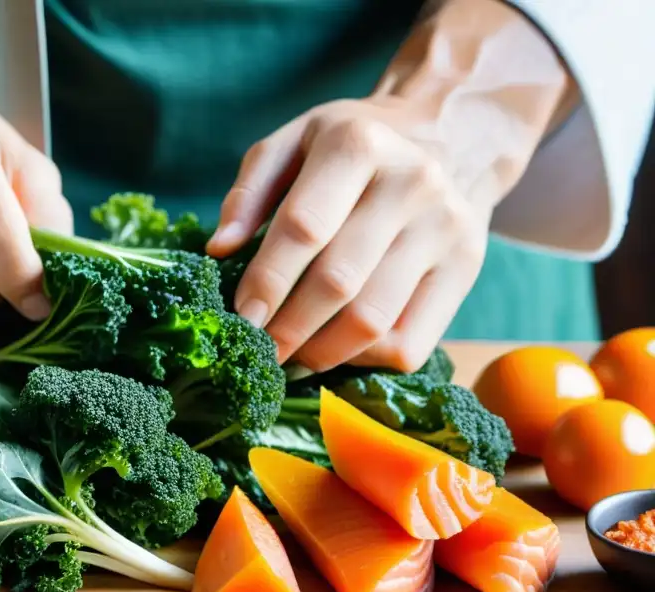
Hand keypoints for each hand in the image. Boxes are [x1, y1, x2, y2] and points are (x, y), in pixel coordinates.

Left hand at [209, 97, 489, 373]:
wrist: (450, 135)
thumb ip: (249, 192)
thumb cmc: (352, 147)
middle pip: (338, 282)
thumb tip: (219, 249)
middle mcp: (411, 183)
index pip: (304, 228)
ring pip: (373, 322)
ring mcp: (446, 228)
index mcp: (358, 143)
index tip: (241, 319)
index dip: (267, 281)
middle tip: (259, 350)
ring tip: (291, 357)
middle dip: (288, 328)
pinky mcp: (467, 269)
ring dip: (321, 353)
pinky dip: (364, 361)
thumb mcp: (294, 142)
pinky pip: (409, 344)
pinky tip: (339, 350)